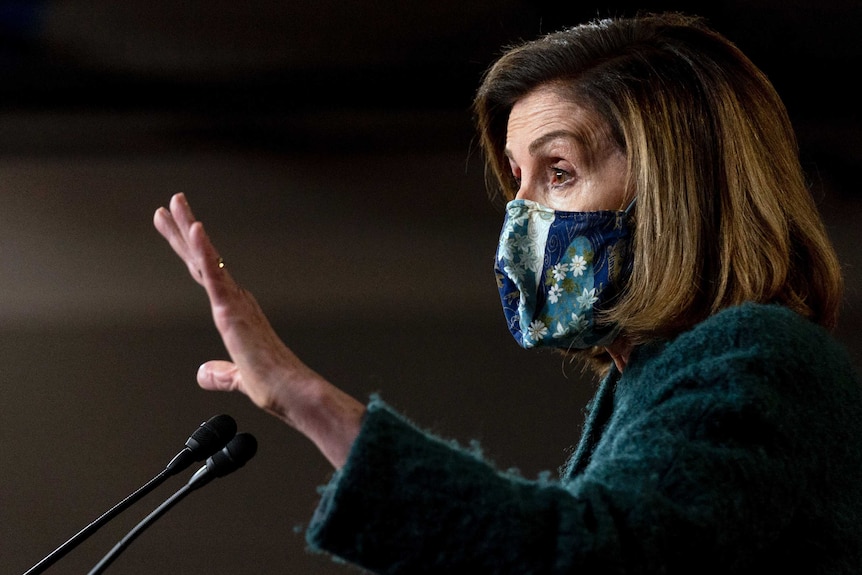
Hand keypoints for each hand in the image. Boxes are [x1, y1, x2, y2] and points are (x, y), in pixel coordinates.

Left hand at [153, 193, 363, 467]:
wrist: (292, 392)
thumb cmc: (274, 385)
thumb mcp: (237, 378)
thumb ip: (221, 373)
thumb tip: (204, 374)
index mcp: (237, 312)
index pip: (207, 274)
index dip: (191, 251)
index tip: (179, 229)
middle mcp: (237, 300)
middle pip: (202, 258)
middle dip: (183, 229)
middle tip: (171, 202)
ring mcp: (235, 302)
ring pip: (205, 258)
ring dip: (188, 229)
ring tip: (175, 202)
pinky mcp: (233, 311)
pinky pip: (215, 274)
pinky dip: (205, 250)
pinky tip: (195, 229)